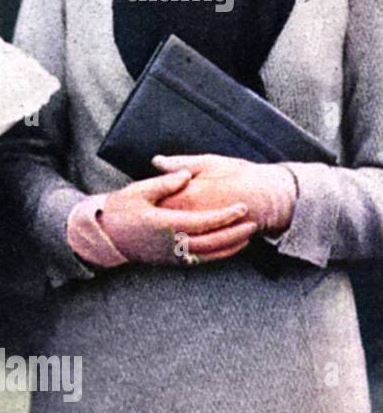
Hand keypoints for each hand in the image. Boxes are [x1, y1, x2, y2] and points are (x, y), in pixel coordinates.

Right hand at [99, 167, 256, 265]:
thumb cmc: (119, 210)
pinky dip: (217, 256)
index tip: (242, 207)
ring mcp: (171, 255)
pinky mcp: (170, 262)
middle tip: (253, 223)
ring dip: (230, 246)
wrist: (104, 236)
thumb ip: (165, 182)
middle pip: (212, 241)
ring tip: (247, 237)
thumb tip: (188, 175)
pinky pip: (199, 261)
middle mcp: (171, 243)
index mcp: (165, 224)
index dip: (225, 215)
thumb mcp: (138, 191)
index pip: (203, 221)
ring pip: (208, 255)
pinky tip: (227, 248)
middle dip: (235, 233)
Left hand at [153, 154, 297, 234]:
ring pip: (174, 239)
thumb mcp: (210, 162)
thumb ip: (181, 164)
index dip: (146, 199)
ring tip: (156, 226)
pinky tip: (175, 239)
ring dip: (163, 234)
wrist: (272, 197)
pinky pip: (190, 251)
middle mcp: (195, 218)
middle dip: (151, 218)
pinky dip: (179, 246)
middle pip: (162, 222)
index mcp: (190, 195)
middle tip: (143, 212)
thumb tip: (156, 161)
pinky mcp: (214, 245)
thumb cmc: (241, 175)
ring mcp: (205, 234)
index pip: (158, 201)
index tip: (139, 197)